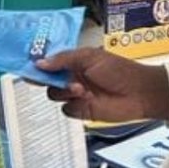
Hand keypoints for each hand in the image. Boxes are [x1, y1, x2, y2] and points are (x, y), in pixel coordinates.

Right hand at [37, 47, 168, 122]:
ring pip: (54, 95)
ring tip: (80, 89)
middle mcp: (72, 77)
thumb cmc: (120, 70)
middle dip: (48, 79)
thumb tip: (40, 63)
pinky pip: (66, 110)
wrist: (140, 92)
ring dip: (64, 91)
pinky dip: (73, 105)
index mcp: (74, 62)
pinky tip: (86, 100)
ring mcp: (76, 95)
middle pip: (47, 80)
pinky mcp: (82, 110)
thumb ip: (63, 59)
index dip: (38, 65)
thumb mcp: (89, 57)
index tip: (28, 66)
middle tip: (52, 77)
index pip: (49, 63)